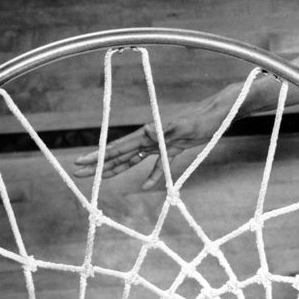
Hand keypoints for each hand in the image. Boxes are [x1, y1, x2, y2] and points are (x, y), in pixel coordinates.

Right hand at [72, 94, 233, 187]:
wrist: (219, 113)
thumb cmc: (203, 118)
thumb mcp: (186, 125)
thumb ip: (166, 129)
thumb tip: (146, 131)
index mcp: (148, 134)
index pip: (118, 147)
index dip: (99, 156)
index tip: (82, 162)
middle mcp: (150, 138)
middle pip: (119, 154)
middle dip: (99, 164)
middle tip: (78, 174)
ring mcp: (161, 144)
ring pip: (133, 159)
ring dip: (117, 169)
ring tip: (100, 178)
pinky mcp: (174, 148)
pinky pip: (158, 165)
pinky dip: (152, 175)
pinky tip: (146, 185)